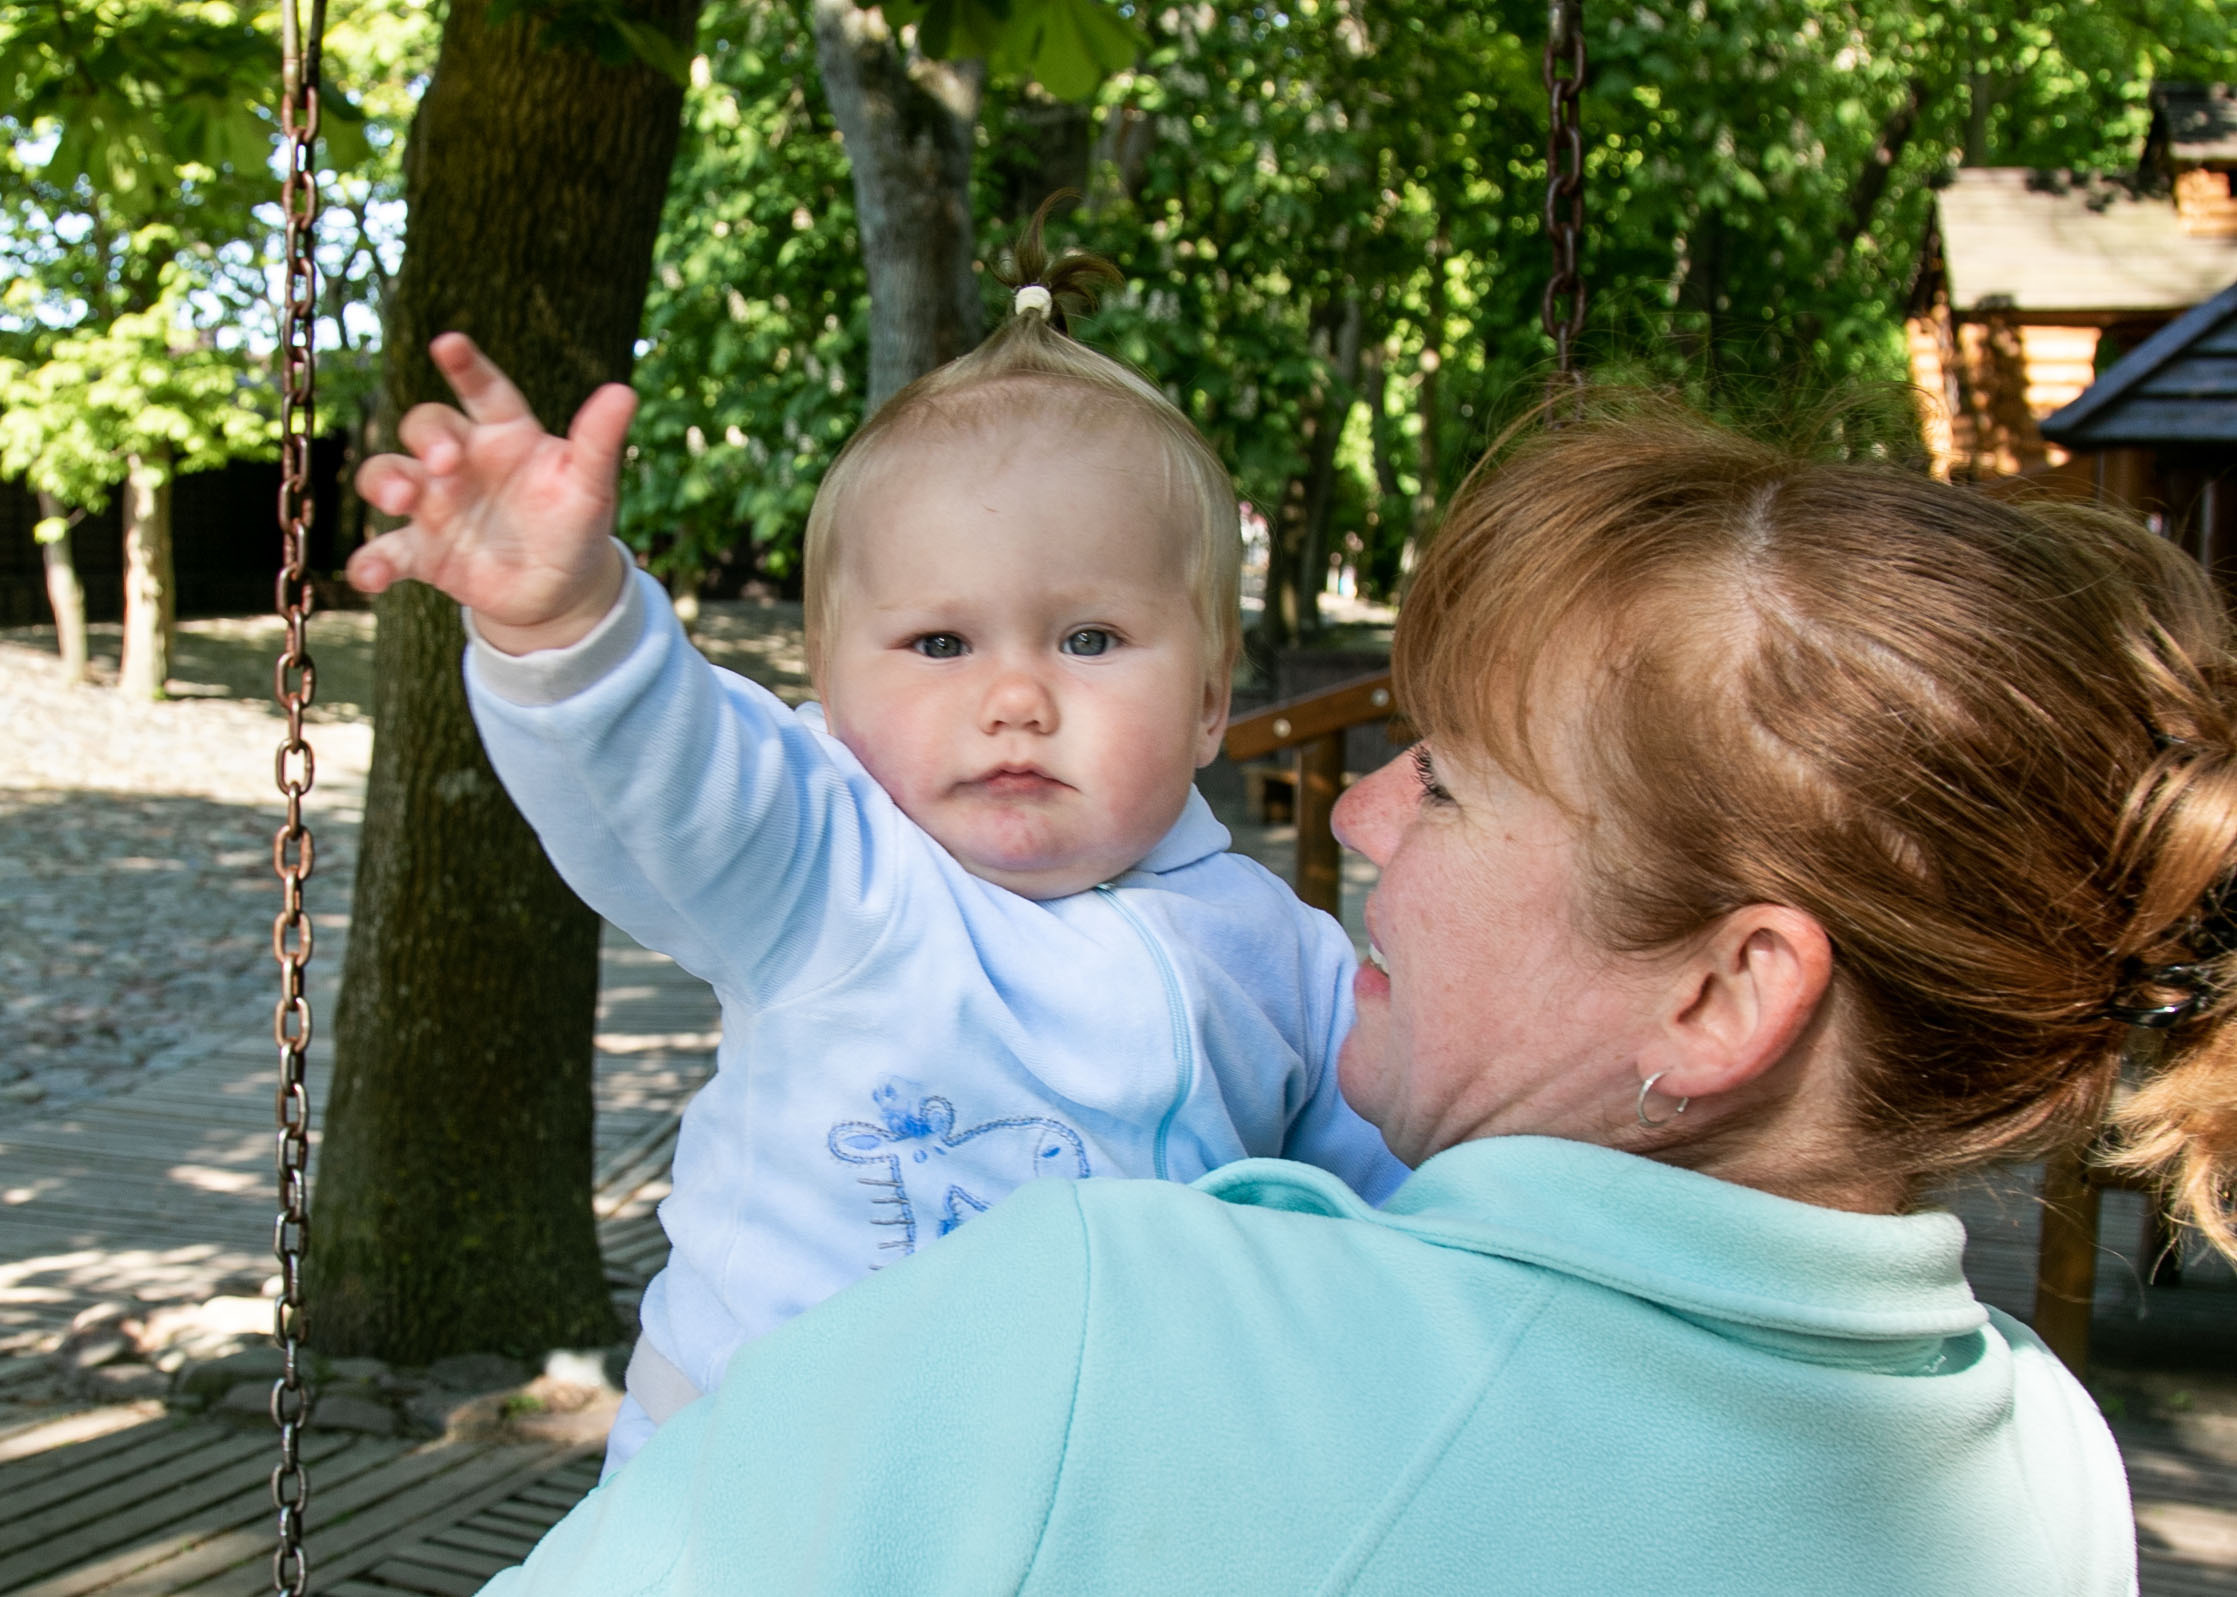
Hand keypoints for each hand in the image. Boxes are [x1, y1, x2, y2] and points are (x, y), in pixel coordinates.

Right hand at [349, 332, 635, 653]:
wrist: (560, 589)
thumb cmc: (574, 523)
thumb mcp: (590, 486)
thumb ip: (598, 441)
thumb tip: (623, 392)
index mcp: (506, 435)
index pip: (484, 390)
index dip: (467, 366)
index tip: (450, 344)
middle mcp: (462, 461)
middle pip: (426, 426)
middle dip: (427, 437)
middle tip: (445, 461)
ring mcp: (436, 504)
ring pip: (388, 474)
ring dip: (385, 482)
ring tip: (401, 500)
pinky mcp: (424, 551)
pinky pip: (386, 551)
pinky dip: (371, 562)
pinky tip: (370, 576)